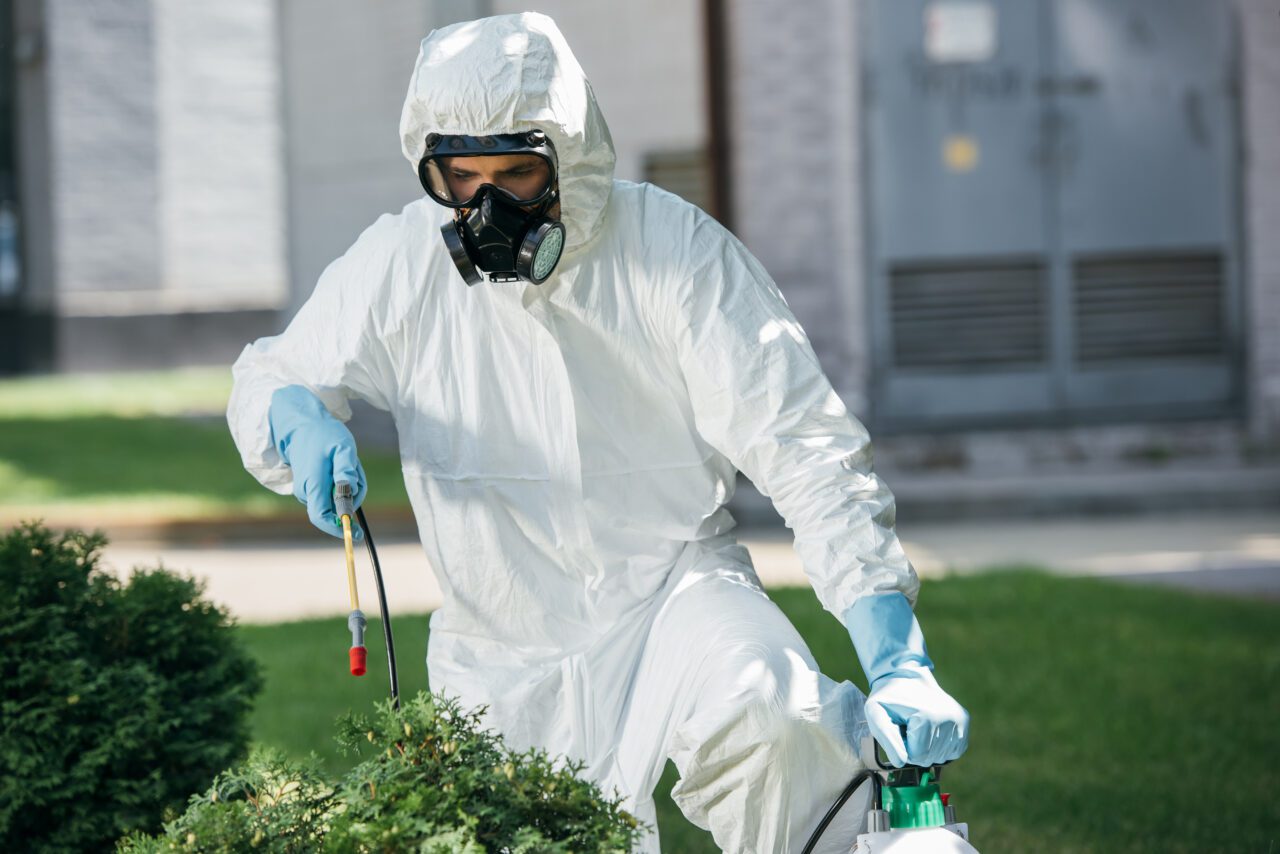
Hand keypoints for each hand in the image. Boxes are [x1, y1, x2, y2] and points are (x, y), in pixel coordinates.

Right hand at [268, 385, 366, 538]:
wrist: (303, 425)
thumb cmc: (324, 435)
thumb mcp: (343, 447)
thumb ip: (345, 470)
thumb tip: (349, 491)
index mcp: (312, 485)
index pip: (321, 517)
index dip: (337, 528)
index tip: (355, 532)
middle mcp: (307, 492)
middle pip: (336, 508)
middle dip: (353, 495)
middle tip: (356, 470)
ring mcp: (307, 490)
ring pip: (337, 499)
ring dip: (350, 485)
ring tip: (348, 462)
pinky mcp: (311, 487)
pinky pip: (333, 492)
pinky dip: (343, 482)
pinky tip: (341, 464)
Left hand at [864, 666, 968, 767]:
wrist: (906, 675)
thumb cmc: (889, 697)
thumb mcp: (876, 713)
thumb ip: (887, 739)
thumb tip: (901, 762)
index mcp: (927, 717)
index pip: (916, 757)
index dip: (903, 747)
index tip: (899, 728)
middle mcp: (949, 718)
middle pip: (929, 758)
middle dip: (915, 748)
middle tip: (908, 725)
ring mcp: (960, 719)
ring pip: (941, 757)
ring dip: (926, 746)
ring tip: (918, 724)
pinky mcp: (964, 721)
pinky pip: (953, 751)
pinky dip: (939, 746)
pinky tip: (930, 728)